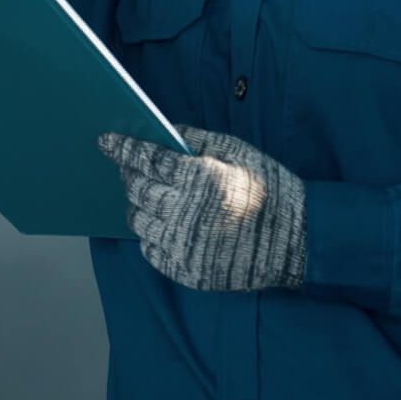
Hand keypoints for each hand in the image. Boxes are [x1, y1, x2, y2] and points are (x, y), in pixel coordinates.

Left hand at [97, 125, 307, 292]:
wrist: (294, 240)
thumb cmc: (268, 189)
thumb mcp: (239, 152)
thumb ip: (199, 140)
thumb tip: (165, 129)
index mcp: (200, 178)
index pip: (149, 159)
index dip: (124, 148)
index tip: (105, 140)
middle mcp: (186, 212)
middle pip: (139, 190)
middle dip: (129, 175)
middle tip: (128, 169)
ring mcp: (183, 244)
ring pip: (140, 222)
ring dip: (137, 206)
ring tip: (144, 196)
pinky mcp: (186, 270)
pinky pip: (151, 251)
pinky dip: (149, 235)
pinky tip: (159, 224)